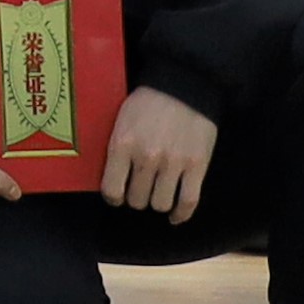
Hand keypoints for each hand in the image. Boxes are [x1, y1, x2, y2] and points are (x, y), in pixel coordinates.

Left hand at [99, 87, 221, 222]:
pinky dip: (181, 214)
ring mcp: (173, 164)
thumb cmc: (148, 101)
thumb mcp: (120, 119)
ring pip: (160, 204)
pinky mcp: (197, 166)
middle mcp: (146, 157)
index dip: (113, 198)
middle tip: (139, 190)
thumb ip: (115, 146)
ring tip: (157, 194)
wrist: (183, 86)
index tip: (117, 196)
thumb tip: (107, 173)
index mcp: (122, 144)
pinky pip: (188, 202)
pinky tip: (175, 216)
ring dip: (158, 203)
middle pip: (137, 200)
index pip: (112, 189)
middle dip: (136, 198)